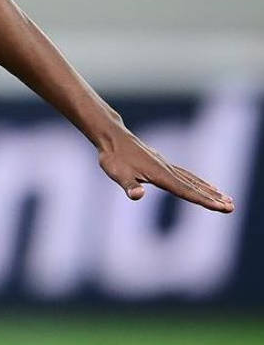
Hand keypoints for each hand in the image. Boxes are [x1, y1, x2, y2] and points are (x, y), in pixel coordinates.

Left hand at [98, 127, 234, 212]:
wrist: (112, 137)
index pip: (187, 191)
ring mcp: (166, 165)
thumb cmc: (113, 157)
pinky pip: (186, 174)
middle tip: (232, 207)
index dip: (205, 200)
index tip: (222, 207)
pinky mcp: (162, 163)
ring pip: (193, 180)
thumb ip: (129, 186)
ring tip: (226, 198)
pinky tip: (206, 185)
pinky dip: (198, 181)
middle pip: (195, 186)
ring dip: (209, 190)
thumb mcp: (117, 174)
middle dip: (213, 198)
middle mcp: (167, 169)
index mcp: (161, 175)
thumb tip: (137, 195)